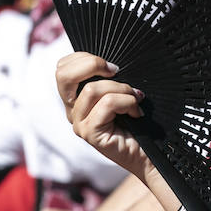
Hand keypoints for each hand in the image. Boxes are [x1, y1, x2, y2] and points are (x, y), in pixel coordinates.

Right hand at [55, 53, 148, 179]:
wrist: (147, 153)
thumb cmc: (136, 119)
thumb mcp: (119, 90)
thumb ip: (107, 77)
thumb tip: (111, 62)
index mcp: (75, 97)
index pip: (62, 67)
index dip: (84, 57)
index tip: (111, 66)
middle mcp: (72, 110)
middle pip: (64, 75)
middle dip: (93, 64)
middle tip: (117, 71)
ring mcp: (79, 124)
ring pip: (92, 89)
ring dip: (121, 88)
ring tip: (135, 99)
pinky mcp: (90, 134)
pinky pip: (107, 105)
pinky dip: (127, 103)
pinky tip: (136, 113)